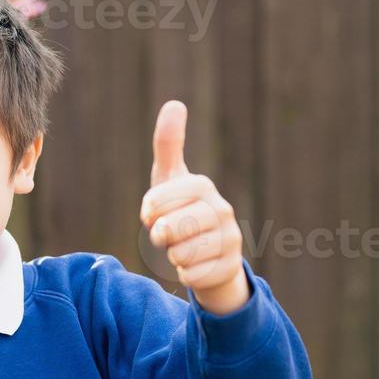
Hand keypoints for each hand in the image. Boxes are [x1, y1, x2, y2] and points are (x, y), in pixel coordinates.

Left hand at [139, 100, 249, 314]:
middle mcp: (221, 210)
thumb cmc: (181, 212)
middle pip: (172, 228)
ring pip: (181, 254)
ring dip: (172, 256)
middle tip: (164, 236)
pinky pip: (192, 275)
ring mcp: (230, 239)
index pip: (163, 197)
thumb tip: (175, 103)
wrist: (208, 254)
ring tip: (181, 249)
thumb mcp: (169, 180)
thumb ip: (168, 144)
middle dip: (160, 236)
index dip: (150, 209)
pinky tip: (192, 265)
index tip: (147, 215)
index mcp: (203, 186)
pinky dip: (184, 274)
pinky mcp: (230, 267)